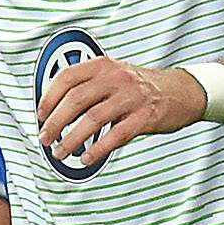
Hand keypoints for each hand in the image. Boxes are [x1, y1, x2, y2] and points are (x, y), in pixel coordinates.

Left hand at [37, 57, 203, 171]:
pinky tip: (87, 158)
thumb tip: (58, 109)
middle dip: (55, 122)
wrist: (183, 91)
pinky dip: (98, 149)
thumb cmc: (145, 86)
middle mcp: (117, 78)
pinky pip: (116, 135)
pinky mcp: (145, 117)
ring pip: (93, 119)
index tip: (40, 114)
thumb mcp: (116, 75)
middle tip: (45, 138)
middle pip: (76, 100)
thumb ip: (90, 86)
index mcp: (105, 66)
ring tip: (60, 152)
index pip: (67, 78)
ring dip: (72, 139)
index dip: (49, 97)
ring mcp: (132, 97)